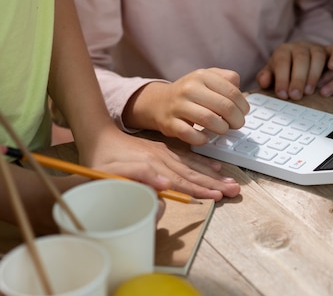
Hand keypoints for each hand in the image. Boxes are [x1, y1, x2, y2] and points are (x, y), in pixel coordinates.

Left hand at [84, 125, 240, 200]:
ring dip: (213, 176)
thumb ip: (137, 177)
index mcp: (152, 167)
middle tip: (234, 190)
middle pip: (193, 174)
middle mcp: (163, 160)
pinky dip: (203, 163)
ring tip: (230, 182)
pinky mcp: (164, 152)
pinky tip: (215, 167)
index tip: (218, 197)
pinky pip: (188, 158)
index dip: (200, 190)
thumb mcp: (109, 172)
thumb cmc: (101, 160)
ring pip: (193, 166)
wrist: (98, 136)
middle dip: (214, 184)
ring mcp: (165, 155)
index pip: (180, 182)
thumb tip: (165, 185)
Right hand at [124, 68, 249, 145]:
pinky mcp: (170, 123)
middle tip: (238, 124)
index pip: (232, 92)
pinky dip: (202, 138)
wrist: (159, 102)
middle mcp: (189, 88)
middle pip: (224, 106)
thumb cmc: (191, 92)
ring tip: (223, 129)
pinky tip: (206, 137)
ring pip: (209, 120)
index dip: (243, 106)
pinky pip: (190, 134)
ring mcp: (178, 106)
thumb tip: (241, 93)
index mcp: (202, 76)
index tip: (244, 112)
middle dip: (237, 119)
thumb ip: (227, 79)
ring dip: (222, 129)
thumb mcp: (208, 77)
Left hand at [256, 42, 332, 99]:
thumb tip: (264, 81)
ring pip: (318, 55)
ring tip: (310, 91)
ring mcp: (317, 47)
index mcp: (284, 51)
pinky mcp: (331, 50)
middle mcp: (300, 47)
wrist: (300, 59)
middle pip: (300, 58)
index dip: (282, 78)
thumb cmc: (286, 71)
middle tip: (296, 96)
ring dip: (314, 74)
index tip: (283, 94)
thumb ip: (266, 77)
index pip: (282, 61)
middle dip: (298, 78)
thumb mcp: (273, 74)